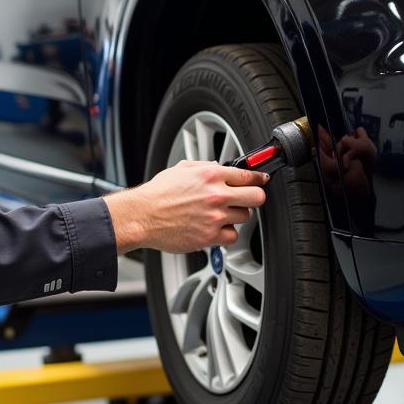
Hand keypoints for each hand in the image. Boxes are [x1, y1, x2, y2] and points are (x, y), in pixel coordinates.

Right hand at [104, 160, 268, 254]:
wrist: (142, 216)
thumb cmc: (158, 194)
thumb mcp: (181, 168)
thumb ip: (205, 166)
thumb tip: (220, 167)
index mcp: (211, 175)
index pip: (248, 176)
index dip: (258, 179)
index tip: (261, 181)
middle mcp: (216, 195)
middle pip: (257, 197)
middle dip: (255, 197)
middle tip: (249, 199)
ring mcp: (215, 217)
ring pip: (245, 217)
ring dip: (237, 216)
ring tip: (221, 214)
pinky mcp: (210, 236)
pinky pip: (232, 236)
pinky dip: (226, 234)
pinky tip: (215, 228)